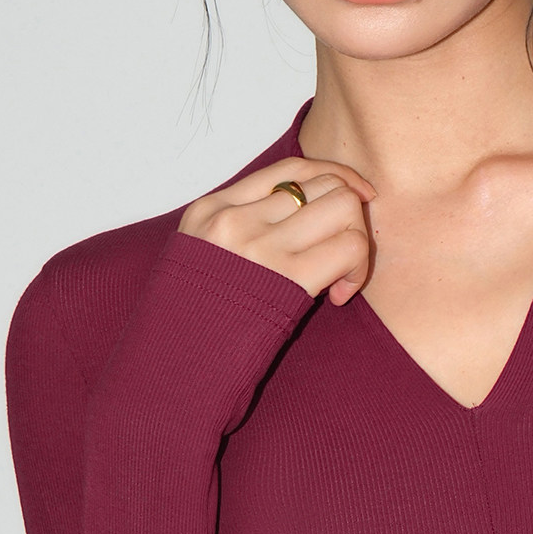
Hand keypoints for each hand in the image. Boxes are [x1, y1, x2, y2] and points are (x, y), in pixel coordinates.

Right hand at [178, 157, 376, 304]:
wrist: (176, 363)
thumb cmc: (196, 318)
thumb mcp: (201, 253)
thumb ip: (242, 225)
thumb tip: (305, 213)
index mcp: (213, 208)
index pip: (290, 170)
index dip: (335, 175)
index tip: (354, 194)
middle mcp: (236, 219)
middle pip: (325, 184)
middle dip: (349, 212)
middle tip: (342, 249)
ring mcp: (260, 246)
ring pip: (344, 207)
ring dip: (356, 239)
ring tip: (341, 274)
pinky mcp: (287, 277)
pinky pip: (349, 247)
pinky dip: (357, 270)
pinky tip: (337, 295)